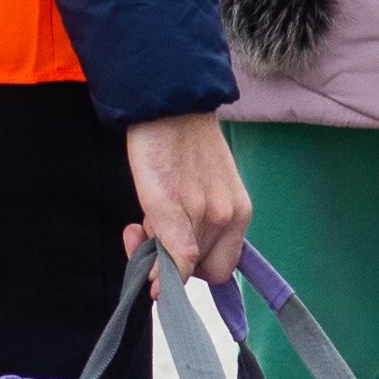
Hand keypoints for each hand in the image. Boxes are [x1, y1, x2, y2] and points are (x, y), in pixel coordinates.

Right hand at [126, 108, 250, 282]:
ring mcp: (203, 214)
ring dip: (157, 253)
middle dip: (178, 268)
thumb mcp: (205, 187)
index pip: (223, 266)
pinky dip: (159, 269)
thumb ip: (198, 223)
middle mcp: (228, 217)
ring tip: (144, 219)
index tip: (175, 259)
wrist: (169, 107)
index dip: (197, 270)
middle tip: (155, 239)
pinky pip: (173, 258)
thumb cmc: (181, 146)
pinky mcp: (171, 209)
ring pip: (182, 265)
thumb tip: (173, 262)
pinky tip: (139, 245)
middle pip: (205, 272)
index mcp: (239, 211)